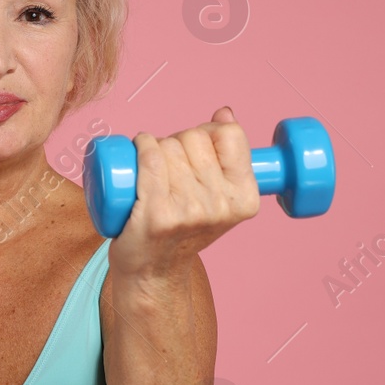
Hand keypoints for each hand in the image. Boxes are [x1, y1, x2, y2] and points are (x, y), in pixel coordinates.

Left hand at [109, 106, 260, 281]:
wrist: (153, 272)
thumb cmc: (182, 229)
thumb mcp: (219, 198)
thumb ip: (229, 156)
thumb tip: (224, 113)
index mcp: (244, 198)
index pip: (230, 134)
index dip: (209, 132)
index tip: (197, 147)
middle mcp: (221, 205)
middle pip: (194, 137)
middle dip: (179, 141)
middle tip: (170, 167)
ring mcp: (189, 210)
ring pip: (169, 145)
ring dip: (156, 147)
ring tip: (154, 173)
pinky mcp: (157, 213)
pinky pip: (150, 158)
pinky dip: (142, 146)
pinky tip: (139, 148)